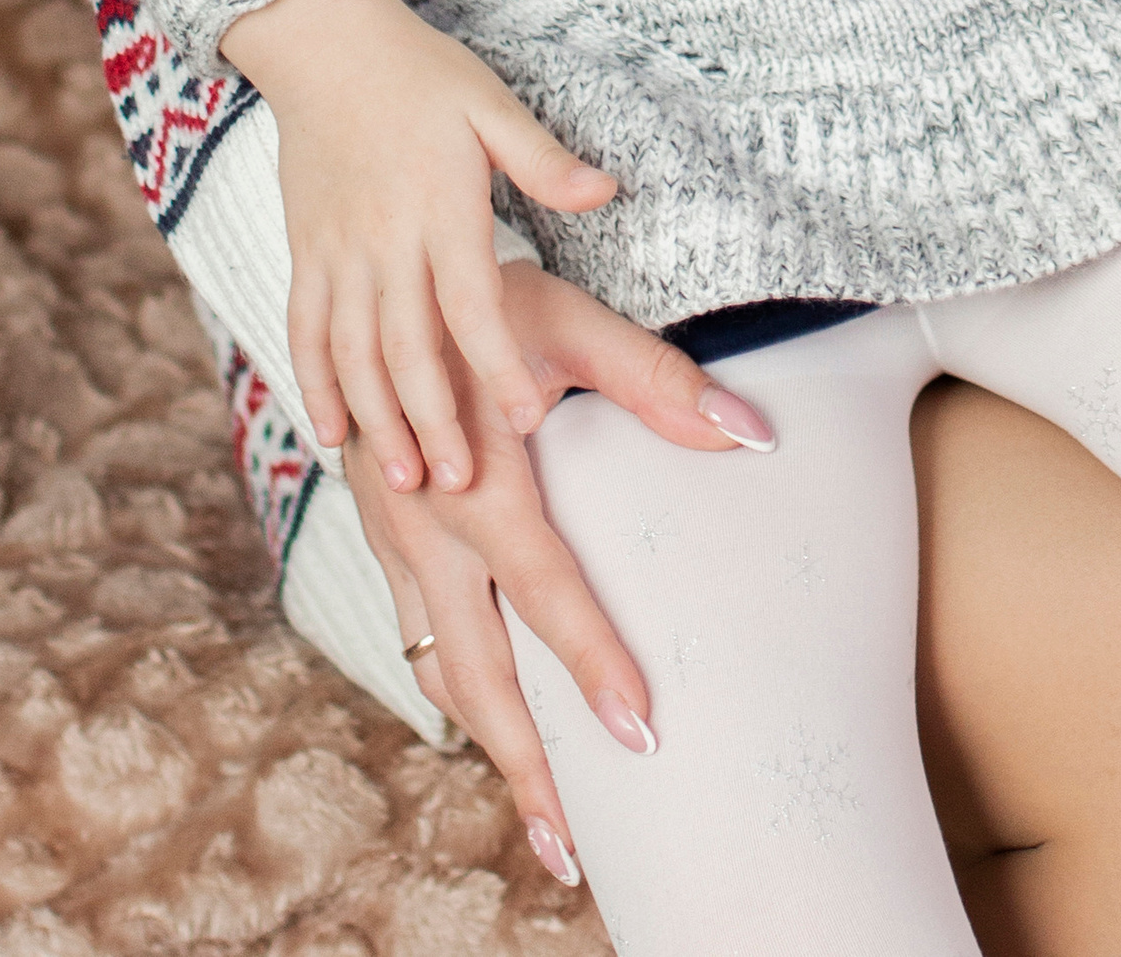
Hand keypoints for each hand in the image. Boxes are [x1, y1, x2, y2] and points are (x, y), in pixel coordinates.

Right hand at [221, 0, 618, 496]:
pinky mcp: (303, 252)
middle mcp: (385, 239)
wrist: (324, 43)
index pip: (472, 304)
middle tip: (463, 483)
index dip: (498, 366)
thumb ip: (544, 161)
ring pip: (353, 352)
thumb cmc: (422, 75)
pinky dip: (314, 385)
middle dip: (436, 419)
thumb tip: (607, 189)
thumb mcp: (493, 105)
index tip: (528, 420)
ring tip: (405, 479)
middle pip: (409, 346)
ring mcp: (337, 251)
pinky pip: (304, 329)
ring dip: (377, 419)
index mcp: (441, 207)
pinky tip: (332, 433)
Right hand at [346, 264, 777, 889]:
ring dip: (494, 748)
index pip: (543, 592)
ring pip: (444, 673)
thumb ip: (659, 382)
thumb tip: (752, 435)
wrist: (368, 272)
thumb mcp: (568, 323)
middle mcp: (427, 528)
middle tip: (577, 847)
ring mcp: (397, 542)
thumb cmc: (477, 295)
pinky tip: (498, 725)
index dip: (590, 664)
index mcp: (475, 481)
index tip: (640, 733)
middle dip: (529, 765)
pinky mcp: (385, 542)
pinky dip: (460, 695)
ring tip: (550, 821)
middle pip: (479, 675)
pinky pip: (421, 641)